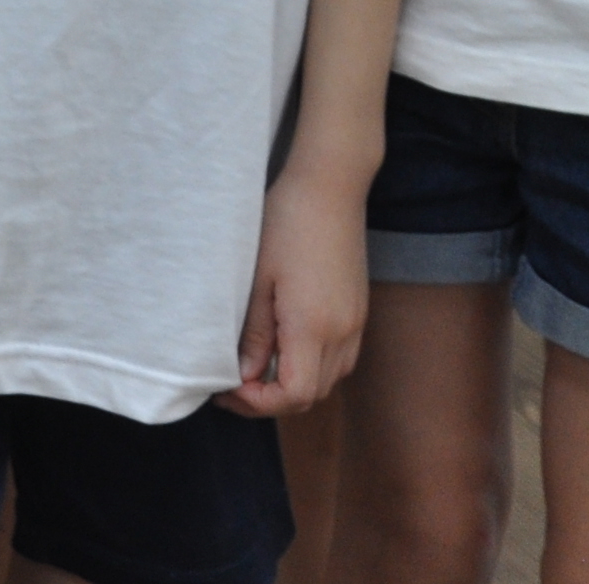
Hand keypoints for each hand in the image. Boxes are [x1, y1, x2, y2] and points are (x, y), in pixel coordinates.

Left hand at [220, 165, 370, 416]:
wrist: (330, 185)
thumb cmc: (287, 222)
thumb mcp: (258, 279)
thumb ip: (255, 335)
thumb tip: (246, 375)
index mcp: (313, 326)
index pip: (292, 395)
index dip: (258, 403)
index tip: (228, 388)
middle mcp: (342, 332)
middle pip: (310, 396)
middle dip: (270, 400)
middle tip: (234, 384)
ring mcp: (356, 322)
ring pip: (327, 381)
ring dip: (293, 386)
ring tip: (258, 368)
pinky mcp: (359, 311)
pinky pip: (339, 359)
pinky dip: (313, 367)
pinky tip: (286, 347)